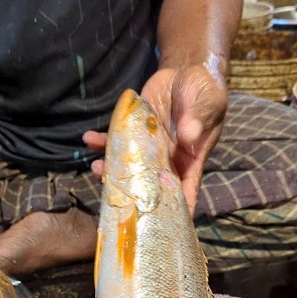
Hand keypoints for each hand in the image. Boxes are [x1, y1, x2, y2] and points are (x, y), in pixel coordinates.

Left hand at [84, 63, 228, 216]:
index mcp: (190, 160)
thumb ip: (198, 120)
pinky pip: (117, 139)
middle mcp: (167, 159)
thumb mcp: (208, 102)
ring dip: (111, 169)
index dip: (174, 211)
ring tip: (97, 167)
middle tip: (114, 198)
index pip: (184, 191)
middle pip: (149, 185)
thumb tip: (187, 137)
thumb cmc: (205, 91)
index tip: (159, 226)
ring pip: (128, 165)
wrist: (187, 70)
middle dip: (131, 194)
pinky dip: (102, 140)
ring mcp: (149, 147)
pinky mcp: (135, 130)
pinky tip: (88, 138)